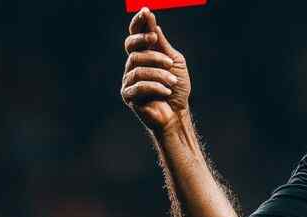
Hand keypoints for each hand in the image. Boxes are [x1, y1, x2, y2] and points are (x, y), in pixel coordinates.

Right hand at [121, 7, 191, 131]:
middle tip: (160, 49)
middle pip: (132, 50)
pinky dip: (156, 87)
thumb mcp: (175, 63)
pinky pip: (139, 86)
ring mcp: (129, 80)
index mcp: (144, 55)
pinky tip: (167, 91)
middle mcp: (133, 66)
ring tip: (173, 81)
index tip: (146, 12)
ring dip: (160, 73)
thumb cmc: (177, 88)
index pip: (135, 35)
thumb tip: (153, 26)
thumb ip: (163, 46)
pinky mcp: (128, 96)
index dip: (139, 23)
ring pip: (138, 68)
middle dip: (149, 49)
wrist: (177, 113)